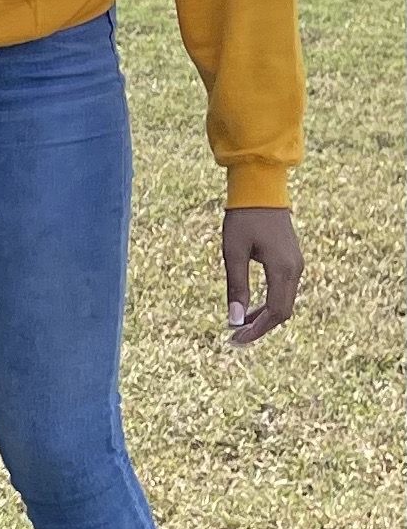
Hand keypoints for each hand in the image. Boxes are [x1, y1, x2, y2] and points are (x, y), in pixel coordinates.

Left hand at [223, 206, 302, 344]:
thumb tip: (234, 321)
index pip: (275, 312)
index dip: (256, 330)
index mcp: (282, 269)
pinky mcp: (292, 260)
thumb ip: (236, 287)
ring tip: (239, 326)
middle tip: (234, 338)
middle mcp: (295, 269)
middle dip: (260, 328)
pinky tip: (250, 308)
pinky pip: (284, 290)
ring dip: (264, 317)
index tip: (235, 339)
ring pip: (284, 302)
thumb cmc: (243, 218)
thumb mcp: (233, 253)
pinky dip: (269, 303)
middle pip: (283, 312)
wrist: (261, 189)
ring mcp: (296, 264)